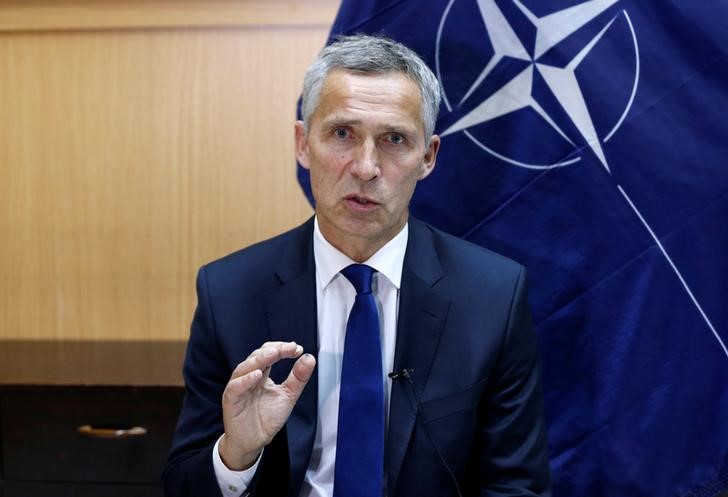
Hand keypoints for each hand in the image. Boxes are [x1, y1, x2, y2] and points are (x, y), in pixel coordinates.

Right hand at [218, 341, 315, 469]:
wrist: (254, 442)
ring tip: (274, 354)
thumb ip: (298, 378)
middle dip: (274, 350)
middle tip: (289, 348)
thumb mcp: (288, 396)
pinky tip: (257, 374)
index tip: (297, 349)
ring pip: (244, 368)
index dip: (282, 348)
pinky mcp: (231, 401)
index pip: (268, 353)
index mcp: (261, 373)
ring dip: (260, 359)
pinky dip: (245, 380)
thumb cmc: (267, 418)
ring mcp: (238, 388)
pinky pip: (235, 387)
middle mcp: (248, 377)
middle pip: (257, 356)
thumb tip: (309, 357)